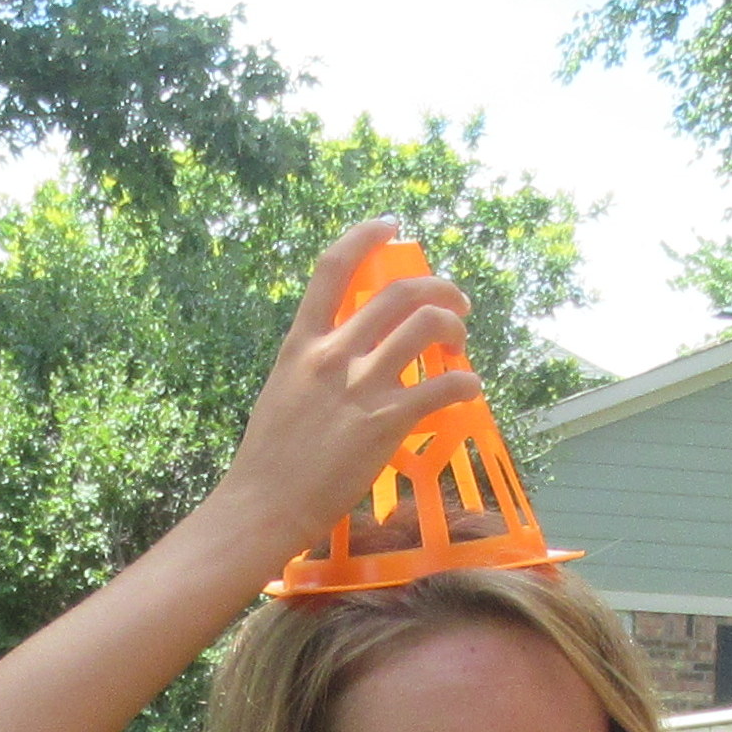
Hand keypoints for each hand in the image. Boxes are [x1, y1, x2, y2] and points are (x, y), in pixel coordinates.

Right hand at [207, 220, 480, 551]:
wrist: (263, 505)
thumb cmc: (268, 460)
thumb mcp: (282, 392)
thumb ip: (314, 366)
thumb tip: (346, 353)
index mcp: (301, 344)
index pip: (332, 268)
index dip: (365, 237)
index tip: (391, 225)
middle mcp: (333, 354)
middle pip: (398, 293)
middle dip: (438, 289)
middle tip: (455, 303)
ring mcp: (360, 386)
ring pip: (427, 327)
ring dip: (455, 328)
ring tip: (460, 345)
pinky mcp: (386, 422)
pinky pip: (444, 386)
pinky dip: (466, 382)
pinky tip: (468, 389)